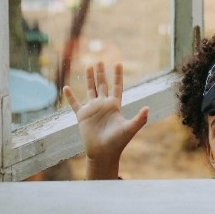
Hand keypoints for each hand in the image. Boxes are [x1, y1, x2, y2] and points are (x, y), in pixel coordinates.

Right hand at [63, 62, 148, 179]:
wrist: (104, 153)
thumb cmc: (118, 142)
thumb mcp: (130, 128)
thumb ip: (140, 118)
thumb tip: (148, 108)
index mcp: (115, 106)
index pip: (117, 87)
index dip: (117, 76)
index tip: (118, 63)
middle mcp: (103, 105)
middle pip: (102, 85)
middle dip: (101, 73)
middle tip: (99, 60)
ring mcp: (92, 110)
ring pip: (90, 90)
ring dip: (89, 79)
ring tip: (88, 67)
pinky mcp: (82, 116)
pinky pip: (75, 104)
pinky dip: (70, 97)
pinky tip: (66, 88)